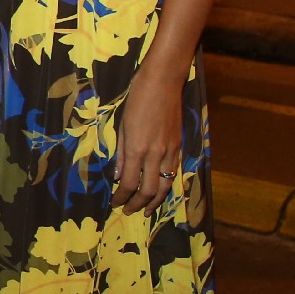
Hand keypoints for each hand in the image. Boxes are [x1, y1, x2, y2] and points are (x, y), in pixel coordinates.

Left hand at [111, 68, 184, 213]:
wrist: (163, 82)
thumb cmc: (137, 98)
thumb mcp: (122, 124)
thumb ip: (121, 152)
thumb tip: (117, 175)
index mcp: (136, 148)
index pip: (128, 182)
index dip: (121, 197)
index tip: (115, 203)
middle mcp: (155, 154)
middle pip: (149, 190)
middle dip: (138, 204)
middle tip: (129, 211)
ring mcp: (170, 151)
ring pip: (166, 186)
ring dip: (155, 201)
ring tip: (147, 210)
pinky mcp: (179, 146)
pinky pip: (173, 172)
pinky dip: (167, 186)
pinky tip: (161, 191)